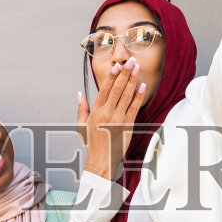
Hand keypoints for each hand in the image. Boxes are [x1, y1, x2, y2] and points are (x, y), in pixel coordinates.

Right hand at [77, 58, 147, 181]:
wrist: (102, 160)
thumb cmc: (92, 143)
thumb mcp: (82, 125)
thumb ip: (82, 108)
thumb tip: (80, 94)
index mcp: (96, 111)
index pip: (105, 89)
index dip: (112, 76)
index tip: (117, 65)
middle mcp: (107, 113)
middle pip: (117, 89)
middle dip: (125, 73)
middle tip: (131, 60)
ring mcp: (119, 119)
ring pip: (127, 96)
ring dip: (132, 80)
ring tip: (137, 68)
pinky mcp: (128, 125)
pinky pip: (135, 107)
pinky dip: (139, 96)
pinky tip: (142, 85)